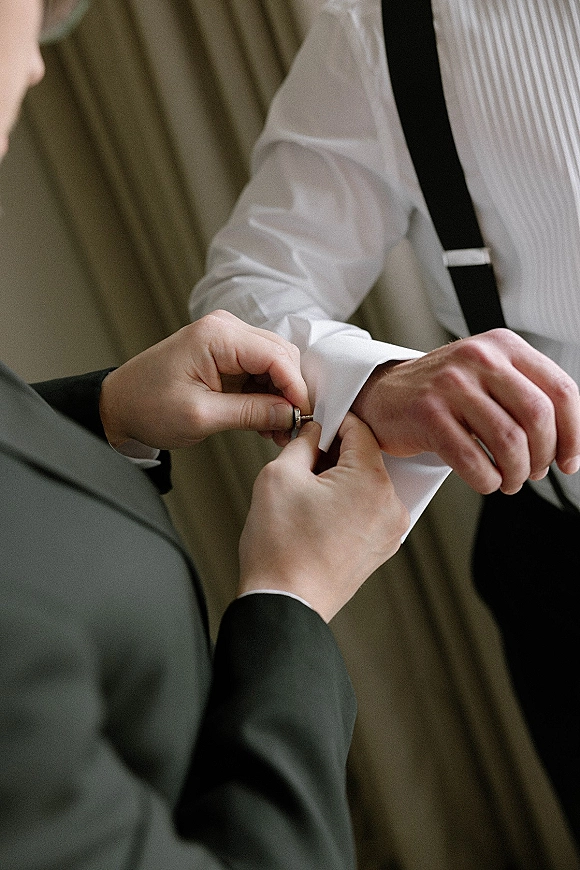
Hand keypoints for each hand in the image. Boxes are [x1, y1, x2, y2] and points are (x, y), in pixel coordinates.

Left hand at [99, 310, 309, 449]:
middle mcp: (225, 329)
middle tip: (292, 429)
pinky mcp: (225, 354)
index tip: (305, 417)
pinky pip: (259, 371)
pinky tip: (266, 422)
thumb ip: (251, 413)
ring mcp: (225, 340)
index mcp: (216, 336)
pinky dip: (267, 395)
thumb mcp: (201, 416)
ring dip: (280, 397)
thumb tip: (290, 415)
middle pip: (281, 356)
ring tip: (277, 431)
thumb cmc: (146, 406)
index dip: (296, 388)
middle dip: (291, 393)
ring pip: (274, 364)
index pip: (277, 356)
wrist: (118, 406)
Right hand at [238, 414, 409, 621]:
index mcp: (372, 482)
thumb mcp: (280, 475)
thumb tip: (314, 432)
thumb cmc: (281, 548)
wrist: (284, 602)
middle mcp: (391, 506)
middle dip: (334, 453)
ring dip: (340, 478)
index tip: (313, 425)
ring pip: (366, 483)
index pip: (359, 430)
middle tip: (303, 461)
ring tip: (307, 494)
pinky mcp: (381, 548)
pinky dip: (346, 502)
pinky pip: (367, 509)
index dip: (331, 422)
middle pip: (366, 457)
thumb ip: (303, 442)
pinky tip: (317, 513)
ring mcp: (390, 530)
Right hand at [351, 328, 579, 494]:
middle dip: (543, 455)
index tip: (569, 459)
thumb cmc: (443, 393)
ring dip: (515, 473)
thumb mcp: (489, 376)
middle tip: (535, 472)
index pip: (561, 390)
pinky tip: (485, 480)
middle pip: (538, 416)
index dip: (573, 433)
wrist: (384, 394)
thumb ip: (527, 395)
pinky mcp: (428, 413)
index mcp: (503, 346)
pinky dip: (487, 480)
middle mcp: (479, 358)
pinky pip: (473, 459)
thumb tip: (568, 441)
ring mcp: (451, 384)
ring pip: (509, 441)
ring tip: (508, 480)